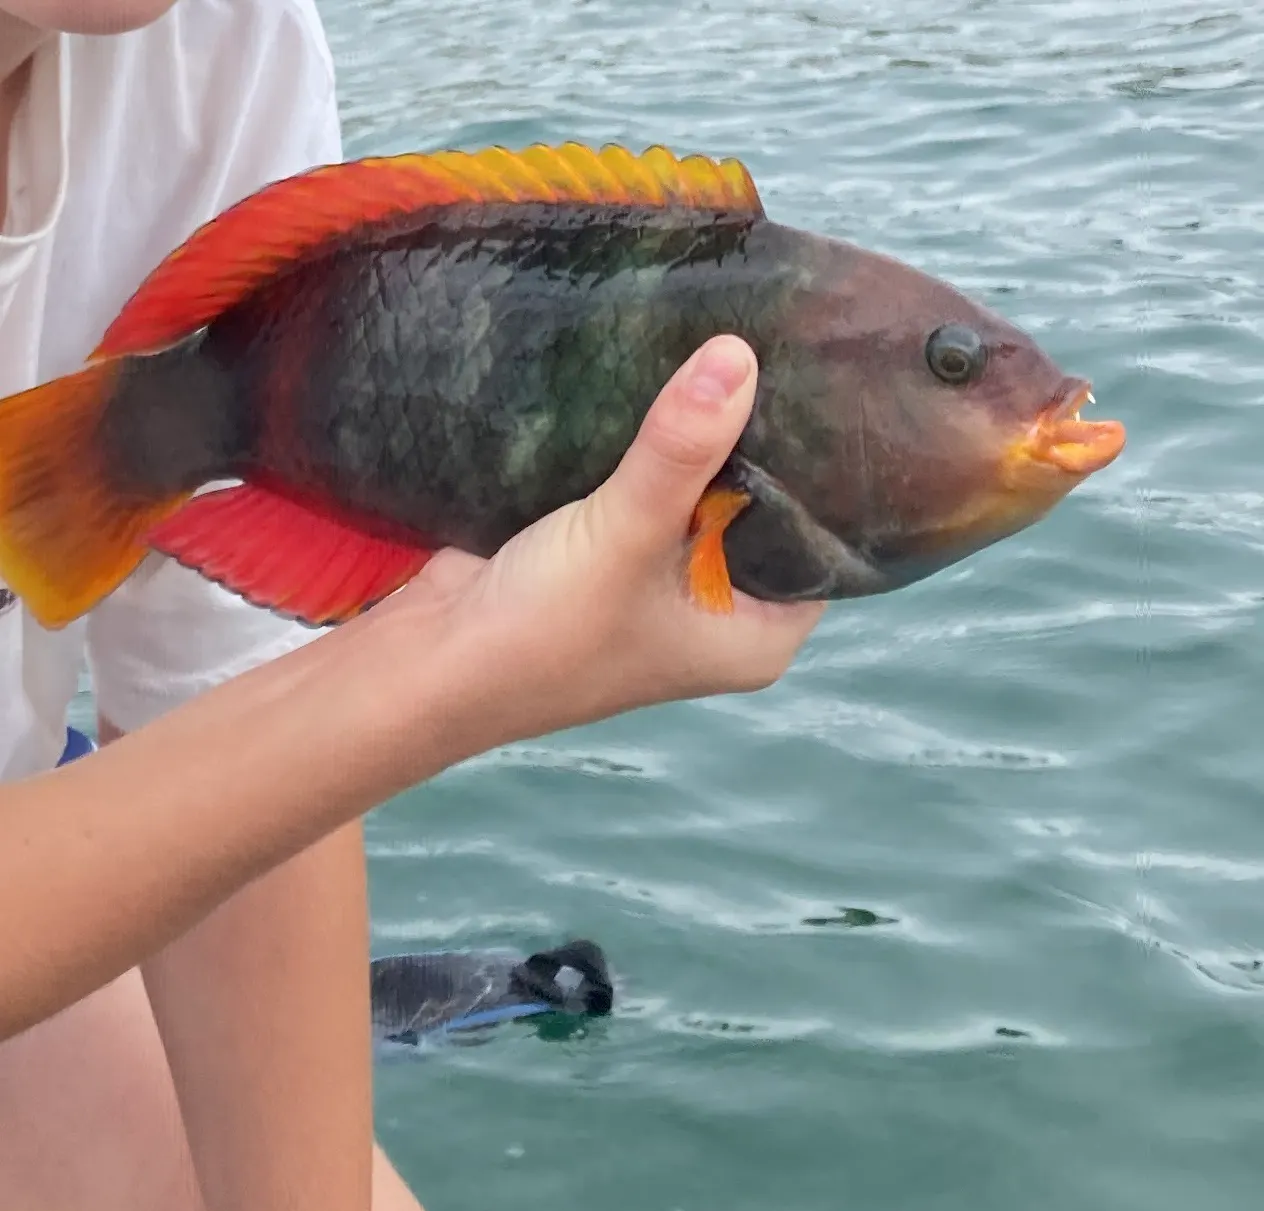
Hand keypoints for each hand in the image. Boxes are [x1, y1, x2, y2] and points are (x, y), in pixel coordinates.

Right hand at [365, 335, 825, 748]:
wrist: (430, 664)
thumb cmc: (544, 631)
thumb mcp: (626, 536)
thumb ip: (681, 450)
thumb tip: (739, 355)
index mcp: (755, 634)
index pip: (831, 543)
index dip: (837, 475)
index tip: (842, 388)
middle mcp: (722, 609)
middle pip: (769, 509)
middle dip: (767, 441)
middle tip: (793, 344)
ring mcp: (668, 579)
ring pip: (709, 491)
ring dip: (709, 435)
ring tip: (743, 337)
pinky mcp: (617, 548)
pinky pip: (658, 484)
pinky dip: (659, 443)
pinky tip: (674, 371)